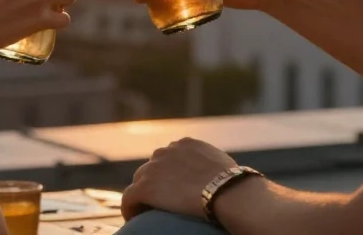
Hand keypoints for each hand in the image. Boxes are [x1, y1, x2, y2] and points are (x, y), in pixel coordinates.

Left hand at [121, 138, 238, 220]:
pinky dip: (130, 209)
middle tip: (162, 203)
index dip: (169, 174)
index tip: (174, 189)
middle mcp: (166, 151)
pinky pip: (129, 198)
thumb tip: (216, 176)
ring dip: (143, 196)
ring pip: (139, 182)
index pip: (169, 157)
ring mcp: (153, 168)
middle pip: (152, 168)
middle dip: (156, 184)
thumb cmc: (234, 184)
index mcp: (185, 144)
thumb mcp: (222, 164)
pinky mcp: (145, 187)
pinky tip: (134, 219)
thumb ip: (210, 165)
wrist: (226, 191)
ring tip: (148, 213)